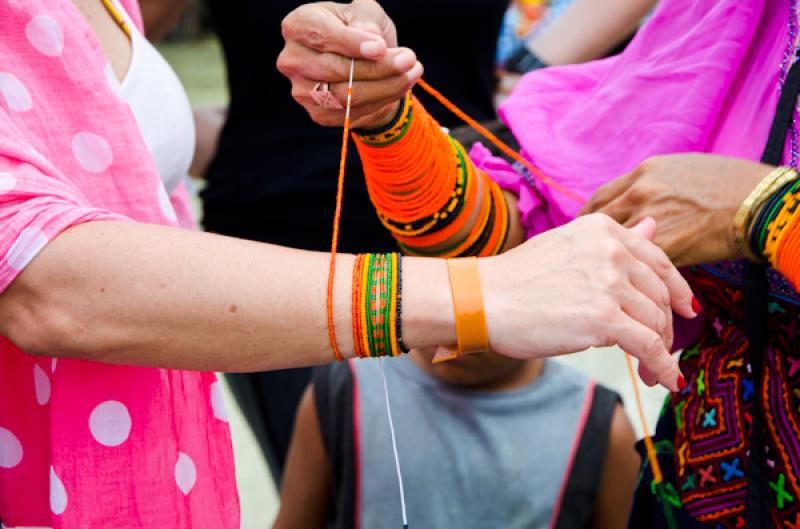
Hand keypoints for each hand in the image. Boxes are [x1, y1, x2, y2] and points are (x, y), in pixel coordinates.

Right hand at [277, 0, 423, 128]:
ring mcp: (302, 90)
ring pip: (345, 95)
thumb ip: (366, 21)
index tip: (381, 48)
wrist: (358, 63)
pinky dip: (381, 101)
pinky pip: (351, 112)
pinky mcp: (318, 113)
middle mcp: (292, 60)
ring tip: (413, 72)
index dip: (352, 44)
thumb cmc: (360, 31)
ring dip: (385, 86)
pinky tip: (401, 86)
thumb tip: (372, 40)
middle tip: (410, 60)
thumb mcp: (365, 15)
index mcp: (298, 26)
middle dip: (377, 67)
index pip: (323, 36)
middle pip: (335, 68)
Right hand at [479, 214, 696, 391]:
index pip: (657, 260)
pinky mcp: (604, 319)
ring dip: (660, 352)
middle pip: (659, 295)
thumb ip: (613, 242)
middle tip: (659, 350)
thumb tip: (652, 225)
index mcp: (604, 230)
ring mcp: (610, 284)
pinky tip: (666, 381)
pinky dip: (663, 367)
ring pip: (656, 323)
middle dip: (664, 327)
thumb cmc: (516, 278)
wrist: (483, 299)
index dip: (676, 289)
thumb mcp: (569, 247)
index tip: (685, 309)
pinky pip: (649, 347)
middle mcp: (612, 251)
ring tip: (653, 371)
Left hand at [581, 154, 773, 266]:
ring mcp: (652, 220)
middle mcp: (641, 194)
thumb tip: (633, 205)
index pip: (599, 202)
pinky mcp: (668, 247)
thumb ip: (651, 187)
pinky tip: (626, 290)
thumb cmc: (729, 184)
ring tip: (599, 282)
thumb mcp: (681, 172)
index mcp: (643, 175)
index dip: (587, 222)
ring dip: (606, 267)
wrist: (760, 201)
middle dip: (588, 247)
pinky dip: (632, 278)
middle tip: (581, 265)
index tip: (581, 237)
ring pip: (615, 249)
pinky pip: (639, 267)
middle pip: (598, 227)